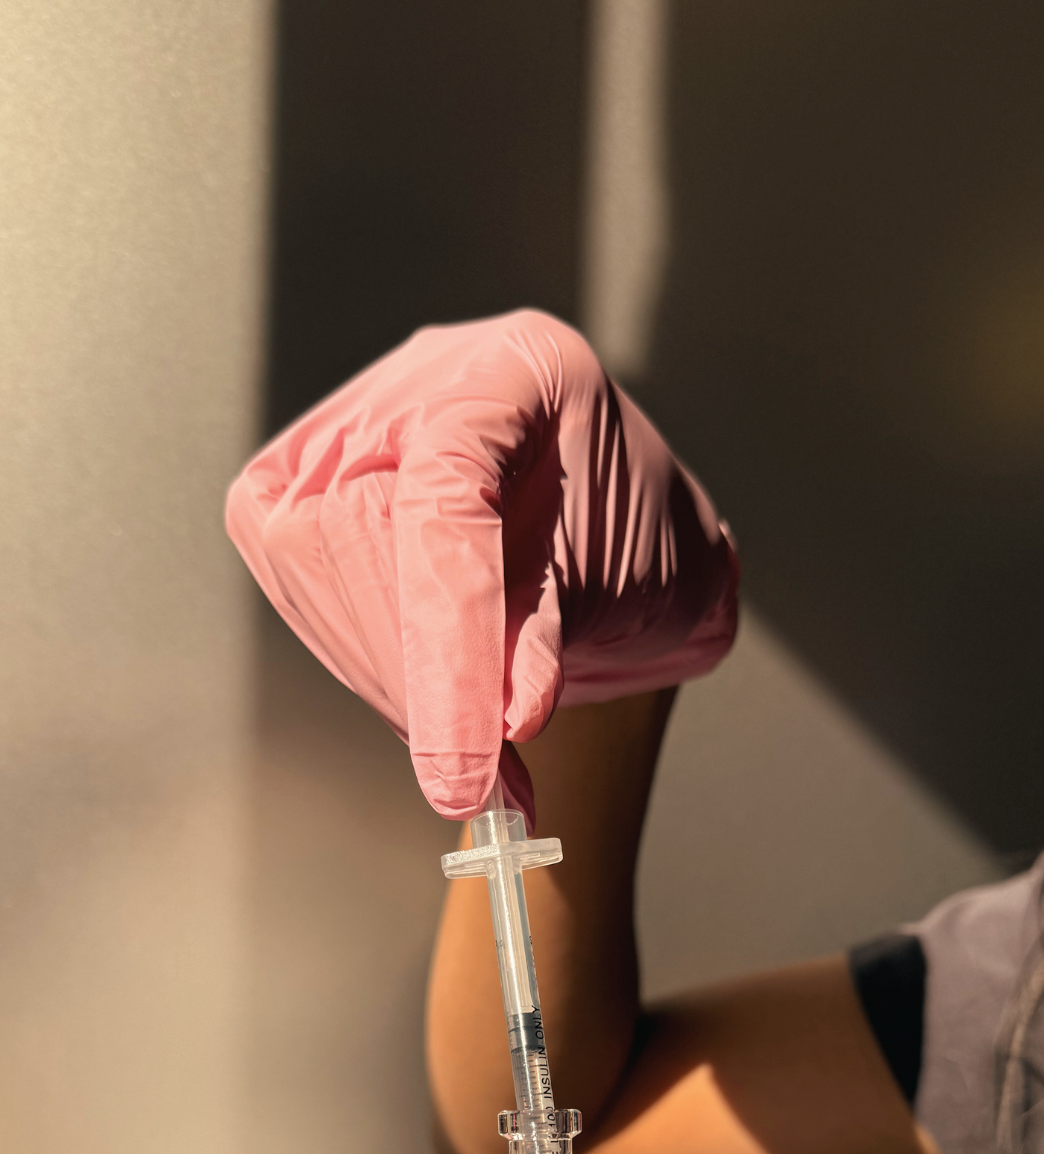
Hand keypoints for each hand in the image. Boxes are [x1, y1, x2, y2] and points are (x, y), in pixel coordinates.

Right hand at [226, 312, 737, 823]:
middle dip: (407, 672)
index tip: (464, 761)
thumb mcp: (623, 590)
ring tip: (461, 746)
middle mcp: (425, 376)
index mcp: (518, 370)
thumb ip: (551, 639)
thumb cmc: (634, 553)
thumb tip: (504, 717)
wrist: (617, 549)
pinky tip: (422, 705)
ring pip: (309, 555)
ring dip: (383, 678)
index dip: (444, 643)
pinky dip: (360, 659)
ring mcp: (360, 421)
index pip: (442, 501)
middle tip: (472, 776)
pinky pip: (293, 569)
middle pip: (354, 525)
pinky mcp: (307, 479)